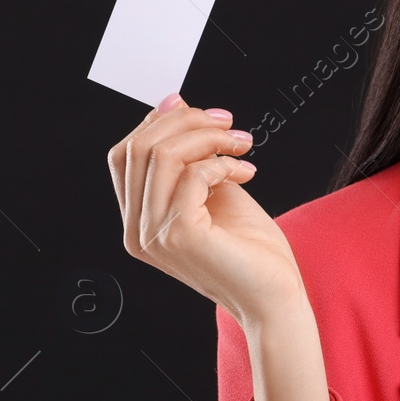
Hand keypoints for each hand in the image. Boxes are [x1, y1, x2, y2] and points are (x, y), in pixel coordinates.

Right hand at [108, 93, 304, 324]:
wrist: (275, 296)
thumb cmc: (249, 248)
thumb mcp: (212, 189)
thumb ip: (190, 156)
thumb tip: (176, 104)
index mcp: (138, 220)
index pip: (124, 154)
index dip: (156, 122)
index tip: (195, 108)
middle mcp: (137, 230)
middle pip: (138, 147)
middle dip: (186, 121)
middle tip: (227, 124)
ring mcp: (153, 235)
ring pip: (162, 154)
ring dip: (208, 137)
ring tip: (240, 145)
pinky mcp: (179, 235)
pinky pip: (191, 175)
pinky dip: (220, 163)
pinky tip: (244, 173)